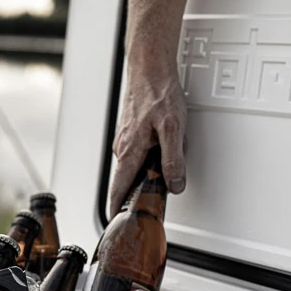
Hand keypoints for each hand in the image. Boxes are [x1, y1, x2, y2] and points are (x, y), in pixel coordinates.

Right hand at [108, 64, 187, 214]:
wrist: (150, 68)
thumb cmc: (158, 93)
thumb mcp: (173, 129)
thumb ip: (173, 160)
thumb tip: (175, 184)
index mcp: (129, 151)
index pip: (118, 188)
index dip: (116, 208)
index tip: (116, 222)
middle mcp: (123, 147)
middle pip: (129, 179)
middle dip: (143, 189)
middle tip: (156, 197)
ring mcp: (125, 138)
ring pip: (136, 164)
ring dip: (150, 167)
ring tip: (170, 154)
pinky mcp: (131, 130)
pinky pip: (139, 151)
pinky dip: (150, 154)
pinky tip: (164, 142)